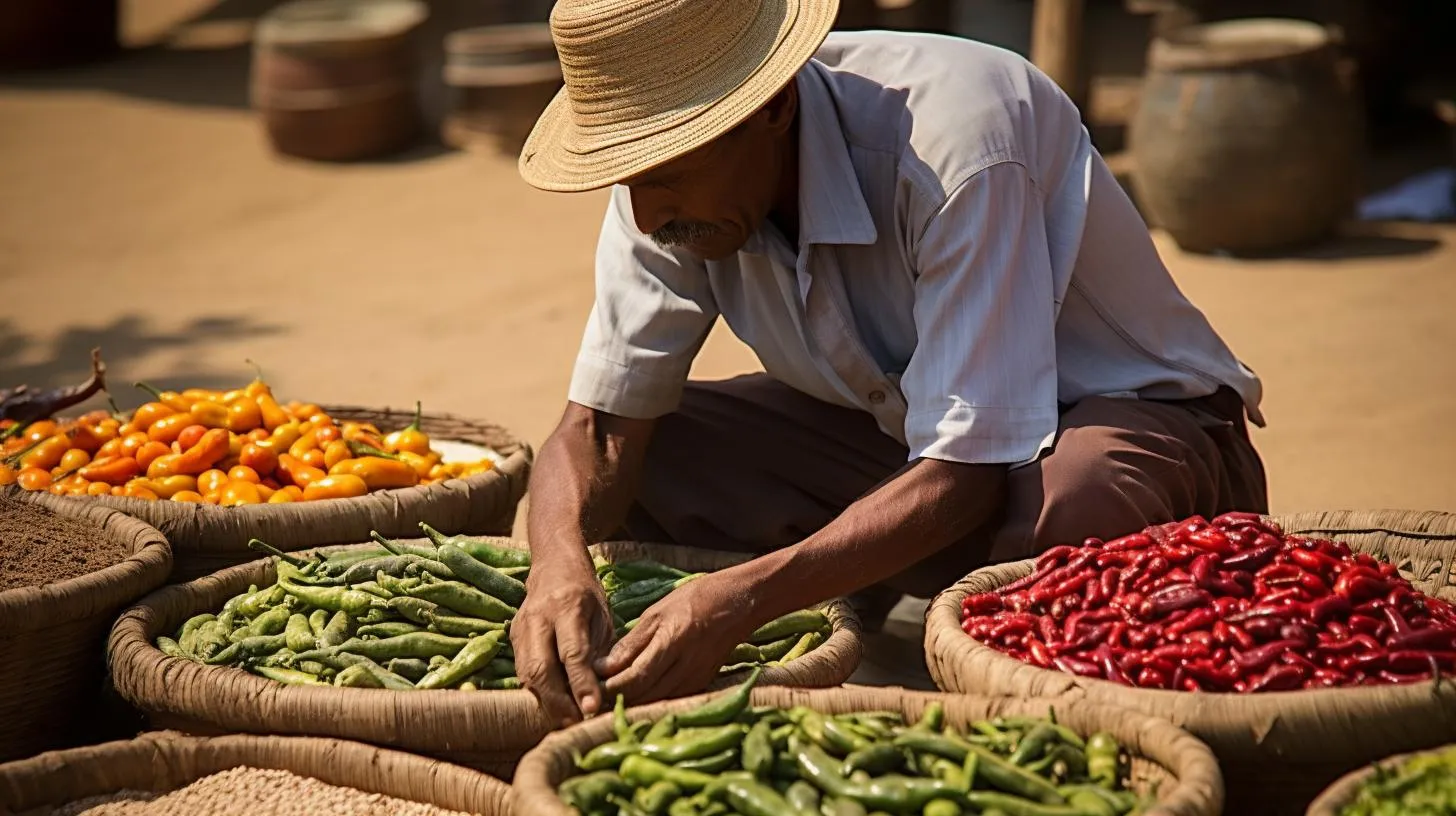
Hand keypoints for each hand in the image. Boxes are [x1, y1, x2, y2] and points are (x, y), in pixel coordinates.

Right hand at [511, 558, 614, 725]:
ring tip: (567, 721)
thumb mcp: (603, 617)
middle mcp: (539, 617)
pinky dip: (538, 693)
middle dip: (558, 702)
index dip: (581, 683)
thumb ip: (600, 651)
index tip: (591, 709)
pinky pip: (523, 672)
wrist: (554, 567)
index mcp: (568, 606)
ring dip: (546, 702)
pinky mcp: (513, 638)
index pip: (572, 652)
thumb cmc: (587, 595)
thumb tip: (601, 692)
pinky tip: (554, 706)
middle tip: (576, 723)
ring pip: (527, 674)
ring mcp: (521, 628)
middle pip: (541, 668)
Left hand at [594, 571, 755, 704]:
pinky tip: (636, 694)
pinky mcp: (701, 684)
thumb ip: (630, 643)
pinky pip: (670, 699)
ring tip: (609, 697)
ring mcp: (696, 678)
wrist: (738, 604)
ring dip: (632, 701)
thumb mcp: (656, 613)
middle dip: (617, 698)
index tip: (592, 685)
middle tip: (594, 695)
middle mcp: (686, 665)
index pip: (636, 677)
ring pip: (656, 701)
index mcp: (673, 641)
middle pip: (645, 694)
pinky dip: (650, 699)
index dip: (611, 686)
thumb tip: (603, 667)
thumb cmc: (694, 600)